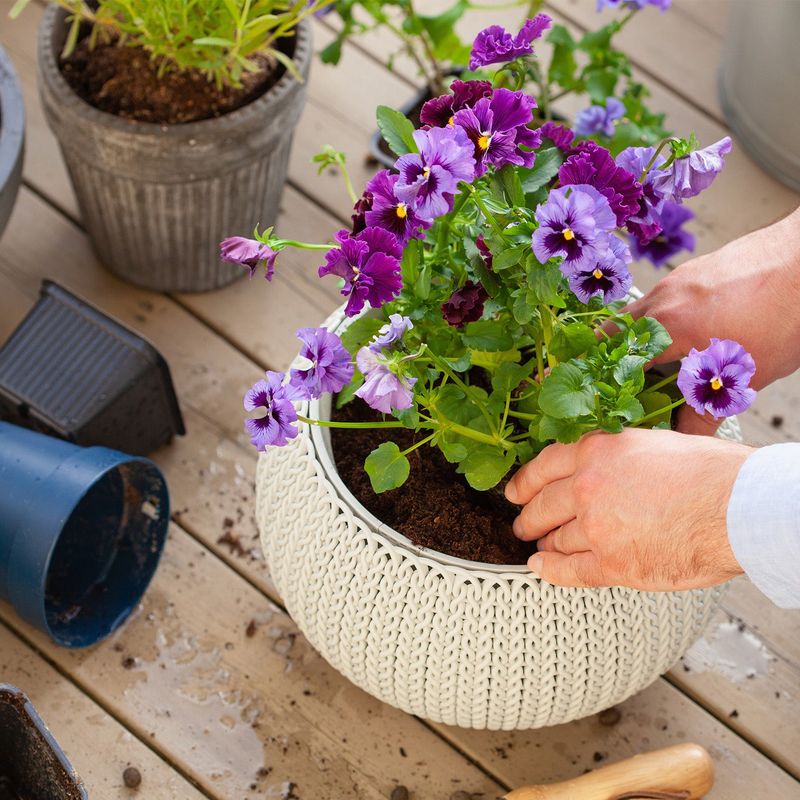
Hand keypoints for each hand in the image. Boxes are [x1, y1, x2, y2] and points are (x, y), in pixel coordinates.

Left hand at [505, 428, 751, 590]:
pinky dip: (550, 571)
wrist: (737, 506)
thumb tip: (601, 469)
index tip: (514, 493)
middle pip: (543, 506)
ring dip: (545, 545)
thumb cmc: (708, 472)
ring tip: (540, 548)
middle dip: (528, 518)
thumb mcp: (649, 444)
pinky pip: (569, 571)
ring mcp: (596, 527)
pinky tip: (540, 568)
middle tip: (522, 525)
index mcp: (597, 452)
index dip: (524, 482)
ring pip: (556, 540)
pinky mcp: (612, 564)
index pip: (544, 465)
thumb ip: (615, 457)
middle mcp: (588, 487)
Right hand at [618, 206, 799, 434]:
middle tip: (623, 385)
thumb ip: (705, 410)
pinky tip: (687, 338)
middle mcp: (662, 300)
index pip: (613, 361)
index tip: (598, 398)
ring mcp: (676, 281)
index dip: (601, 381)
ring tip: (657, 366)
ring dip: (639, 341)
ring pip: (638, 315)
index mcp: (667, 328)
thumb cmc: (785, 313)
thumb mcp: (745, 376)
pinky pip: (661, 301)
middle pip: (615, 333)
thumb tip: (681, 438)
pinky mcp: (693, 271)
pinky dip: (661, 323)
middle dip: (614, 360)